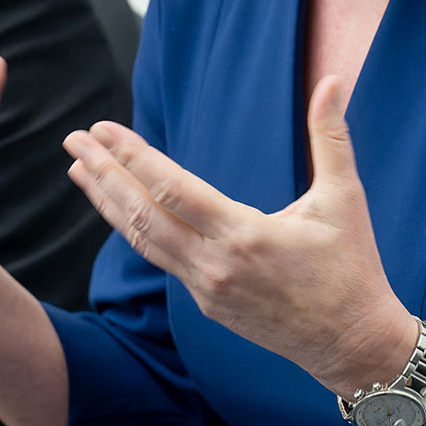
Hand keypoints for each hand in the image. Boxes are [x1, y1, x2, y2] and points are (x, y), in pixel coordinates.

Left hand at [63, 76, 414, 396]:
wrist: (352, 345)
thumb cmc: (351, 269)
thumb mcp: (345, 199)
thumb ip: (331, 138)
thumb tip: (333, 80)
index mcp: (245, 236)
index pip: (172, 190)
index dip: (133, 158)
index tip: (103, 130)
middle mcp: (215, 265)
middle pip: (142, 214)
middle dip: (103, 173)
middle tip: (73, 139)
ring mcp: (206, 289)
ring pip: (143, 240)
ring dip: (107, 202)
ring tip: (78, 169)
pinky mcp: (207, 304)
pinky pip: (160, 259)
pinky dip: (133, 229)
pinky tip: (119, 207)